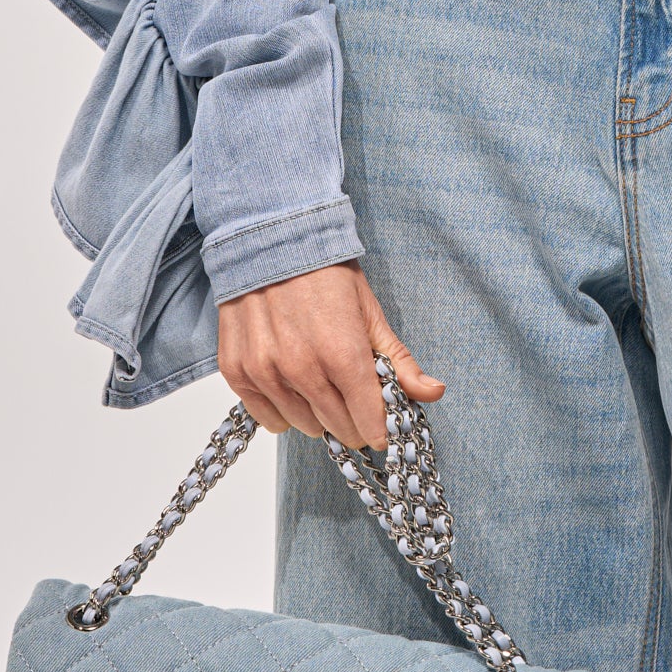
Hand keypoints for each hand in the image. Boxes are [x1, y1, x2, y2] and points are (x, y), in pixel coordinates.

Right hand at [216, 262, 442, 448]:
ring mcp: (266, 372)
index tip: (382, 426)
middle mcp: (301, 368)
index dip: (380, 427)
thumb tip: (434, 392)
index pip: (369, 420)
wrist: (270, 242)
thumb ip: (399, 360)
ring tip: (320, 383)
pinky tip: (292, 387)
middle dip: (353, 420)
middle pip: (339, 428)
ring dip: (317, 416)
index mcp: (342, 353)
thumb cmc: (324, 274)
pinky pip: (268, 418)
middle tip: (354, 400)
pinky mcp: (237, 372)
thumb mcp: (369, 312)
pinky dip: (283, 411)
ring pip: (303, 427)